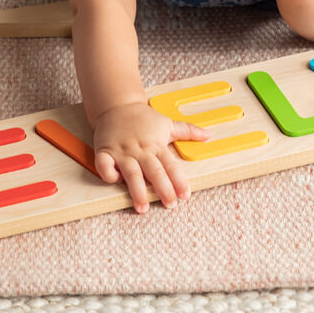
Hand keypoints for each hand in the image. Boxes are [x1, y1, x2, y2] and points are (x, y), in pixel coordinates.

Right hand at [92, 102, 209, 212]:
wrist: (118, 104)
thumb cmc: (143, 117)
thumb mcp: (167, 123)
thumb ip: (188, 131)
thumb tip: (208, 135)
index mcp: (156, 145)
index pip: (171, 165)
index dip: (179, 181)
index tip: (185, 195)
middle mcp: (140, 149)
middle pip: (154, 171)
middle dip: (163, 189)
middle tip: (170, 204)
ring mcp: (122, 151)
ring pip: (131, 173)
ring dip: (137, 191)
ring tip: (142, 208)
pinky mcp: (105, 151)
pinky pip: (105, 166)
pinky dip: (109, 175)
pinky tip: (116, 181)